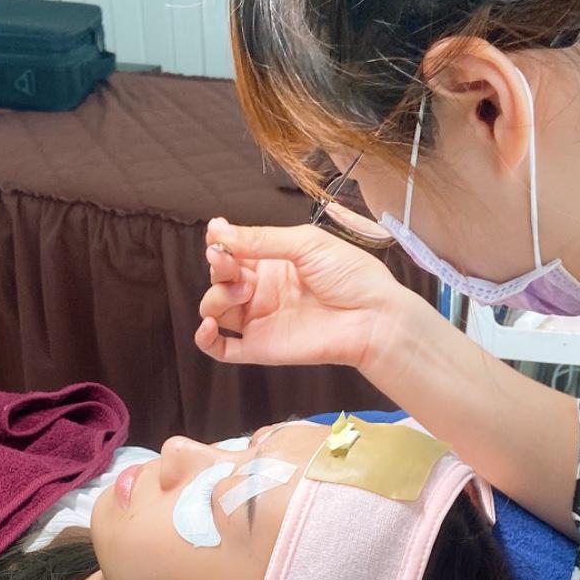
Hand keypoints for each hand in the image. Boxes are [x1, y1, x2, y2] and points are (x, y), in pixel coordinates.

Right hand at [196, 214, 416, 372]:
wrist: (374, 317)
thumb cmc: (350, 275)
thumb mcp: (306, 244)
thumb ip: (261, 240)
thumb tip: (219, 230)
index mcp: (273, 261)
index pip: (232, 250)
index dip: (220, 242)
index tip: (217, 234)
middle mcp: (262, 289)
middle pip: (220, 277)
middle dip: (218, 266)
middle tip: (228, 262)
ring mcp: (259, 319)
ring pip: (215, 308)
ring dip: (216, 296)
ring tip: (241, 291)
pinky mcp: (259, 347)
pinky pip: (221, 348)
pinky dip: (205, 338)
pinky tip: (209, 326)